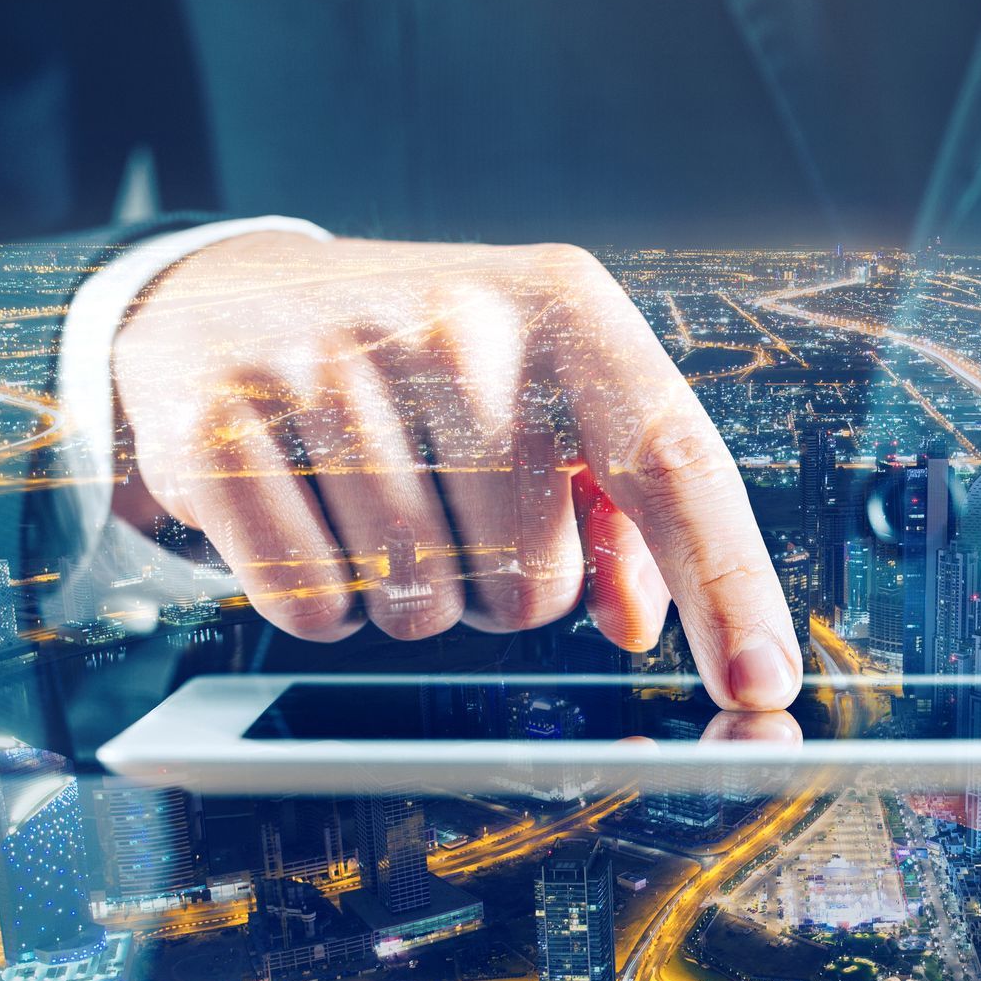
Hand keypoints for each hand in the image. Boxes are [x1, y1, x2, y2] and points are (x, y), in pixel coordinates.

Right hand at [111, 232, 800, 709]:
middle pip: (538, 581)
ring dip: (414, 597)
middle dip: (507, 586)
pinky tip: (311, 520)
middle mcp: (455, 323)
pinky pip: (314, 608)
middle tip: (455, 510)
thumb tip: (641, 621)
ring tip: (379, 505)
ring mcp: (327, 371)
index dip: (729, 585)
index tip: (763, 684)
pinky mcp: (217, 430)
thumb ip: (616, 505)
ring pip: (426, 607)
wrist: (223, 296)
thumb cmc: (417, 360)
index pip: (673, 464)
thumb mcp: (540, 391)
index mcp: (563, 305)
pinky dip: (321, 602)